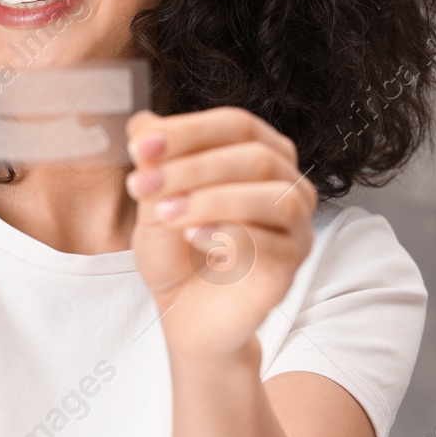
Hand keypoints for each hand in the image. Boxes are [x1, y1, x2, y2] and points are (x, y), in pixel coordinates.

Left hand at [124, 108, 316, 360]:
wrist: (186, 313)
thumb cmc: (177, 249)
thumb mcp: (155, 198)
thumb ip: (154, 161)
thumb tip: (143, 123)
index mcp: (261, 154)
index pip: (236, 125)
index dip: (187, 131)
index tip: (139, 146)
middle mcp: (289, 184)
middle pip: (255, 156)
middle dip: (192, 166)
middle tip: (142, 185)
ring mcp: (296, 226)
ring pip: (272, 195)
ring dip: (210, 199)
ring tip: (164, 213)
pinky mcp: (291, 266)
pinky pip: (272, 242)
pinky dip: (227, 234)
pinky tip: (192, 237)